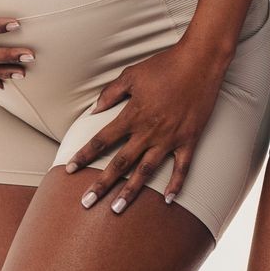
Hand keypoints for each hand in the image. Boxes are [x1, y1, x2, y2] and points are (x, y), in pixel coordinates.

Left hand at [64, 41, 227, 213]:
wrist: (200, 61)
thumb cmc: (164, 65)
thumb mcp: (132, 74)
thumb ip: (111, 93)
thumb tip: (94, 110)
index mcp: (133, 114)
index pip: (102, 140)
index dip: (84, 155)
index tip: (69, 169)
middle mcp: (148, 131)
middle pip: (120, 163)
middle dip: (101, 184)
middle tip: (86, 203)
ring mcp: (170, 138)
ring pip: (146, 171)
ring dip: (130, 191)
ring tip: (117, 209)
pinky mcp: (189, 139)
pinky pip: (182, 167)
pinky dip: (176, 184)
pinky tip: (168, 200)